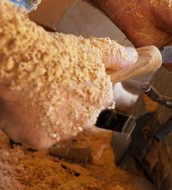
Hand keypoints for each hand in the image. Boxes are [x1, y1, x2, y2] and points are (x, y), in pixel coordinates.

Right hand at [0, 0, 136, 148]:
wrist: (20, 64)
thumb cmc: (55, 54)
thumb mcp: (92, 48)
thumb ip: (115, 55)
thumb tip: (133, 57)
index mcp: (102, 100)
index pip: (96, 98)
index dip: (81, 87)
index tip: (67, 77)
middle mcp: (87, 120)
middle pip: (78, 113)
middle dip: (67, 103)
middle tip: (50, 85)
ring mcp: (63, 132)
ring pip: (57, 125)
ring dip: (49, 115)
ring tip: (36, 94)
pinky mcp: (40, 140)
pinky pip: (37, 134)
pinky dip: (30, 124)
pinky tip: (26, 106)